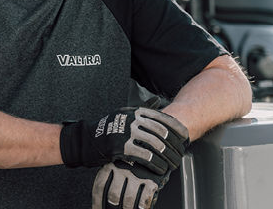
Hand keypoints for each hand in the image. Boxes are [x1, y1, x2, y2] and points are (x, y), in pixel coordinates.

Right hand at [60, 107, 188, 173]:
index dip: (176, 129)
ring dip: (167, 156)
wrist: (87, 139)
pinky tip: (160, 168)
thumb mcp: (124, 114)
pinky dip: (156, 163)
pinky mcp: (123, 146)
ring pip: (156, 144)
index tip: (185, 138)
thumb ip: (141, 111)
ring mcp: (128, 133)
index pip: (163, 118)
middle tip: (180, 154)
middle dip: (174, 145)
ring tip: (172, 164)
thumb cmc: (108, 128)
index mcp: (135, 112)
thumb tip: (158, 102)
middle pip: (162, 132)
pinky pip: (145, 156)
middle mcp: (133, 120)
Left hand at [92, 160, 168, 208]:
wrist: (153, 144)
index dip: (97, 202)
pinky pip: (145, 197)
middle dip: (112, 206)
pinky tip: (141, 208)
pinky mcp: (151, 178)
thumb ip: (110, 175)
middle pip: (113, 195)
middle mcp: (122, 169)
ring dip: (127, 208)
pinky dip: (142, 207)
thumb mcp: (117, 161)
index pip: (100, 187)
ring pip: (129, 199)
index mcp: (110, 164)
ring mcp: (137, 174)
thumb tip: (102, 197)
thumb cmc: (130, 157)